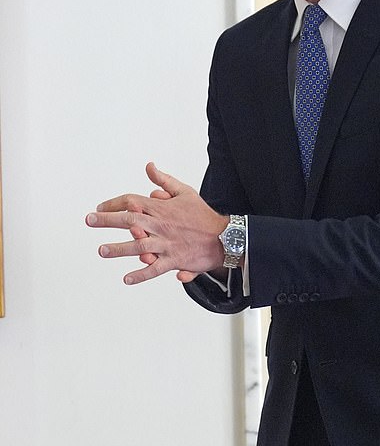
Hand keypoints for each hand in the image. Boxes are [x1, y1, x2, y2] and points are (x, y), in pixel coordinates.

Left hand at [86, 162, 227, 284]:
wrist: (224, 236)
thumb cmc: (203, 215)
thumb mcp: (185, 192)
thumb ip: (164, 181)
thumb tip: (149, 166)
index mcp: (161, 208)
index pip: (132, 201)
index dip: (114, 203)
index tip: (99, 208)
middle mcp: (161, 225)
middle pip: (130, 220)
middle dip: (107, 220)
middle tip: (89, 220)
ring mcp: (167, 243)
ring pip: (139, 246)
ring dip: (119, 248)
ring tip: (102, 250)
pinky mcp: (174, 260)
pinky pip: (155, 269)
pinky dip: (141, 274)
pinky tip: (127, 278)